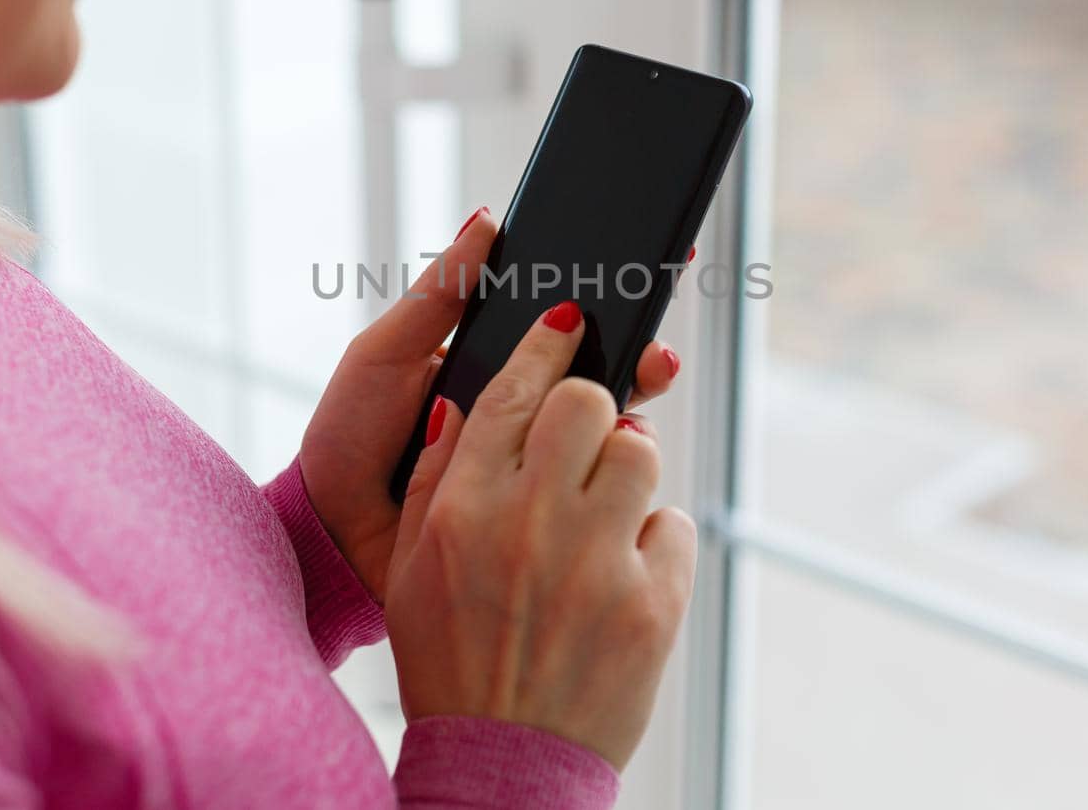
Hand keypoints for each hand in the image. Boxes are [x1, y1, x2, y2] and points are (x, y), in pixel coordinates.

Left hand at [297, 207, 686, 599]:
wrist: (331, 535)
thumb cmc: (349, 439)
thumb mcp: (385, 354)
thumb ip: (438, 294)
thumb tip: (486, 219)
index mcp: (489, 363)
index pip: (554, 322)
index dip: (601, 292)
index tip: (643, 258)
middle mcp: (520, 407)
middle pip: (592, 366)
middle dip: (635, 340)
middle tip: (652, 327)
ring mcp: (533, 457)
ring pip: (601, 418)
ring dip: (634, 388)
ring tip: (650, 367)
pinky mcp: (536, 506)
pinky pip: (585, 477)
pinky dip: (614, 453)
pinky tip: (630, 430)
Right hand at [385, 302, 697, 770]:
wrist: (503, 767)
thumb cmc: (452, 662)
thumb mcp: (411, 571)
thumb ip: (435, 480)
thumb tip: (465, 404)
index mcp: (461, 510)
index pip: (514, 391)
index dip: (548, 344)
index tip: (570, 322)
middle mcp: (527, 525)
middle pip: (588, 402)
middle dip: (593, 408)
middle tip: (586, 440)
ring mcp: (596, 564)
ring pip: (640, 452)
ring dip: (626, 472)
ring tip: (604, 514)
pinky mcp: (653, 604)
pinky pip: (676, 524)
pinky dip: (655, 542)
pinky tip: (623, 578)